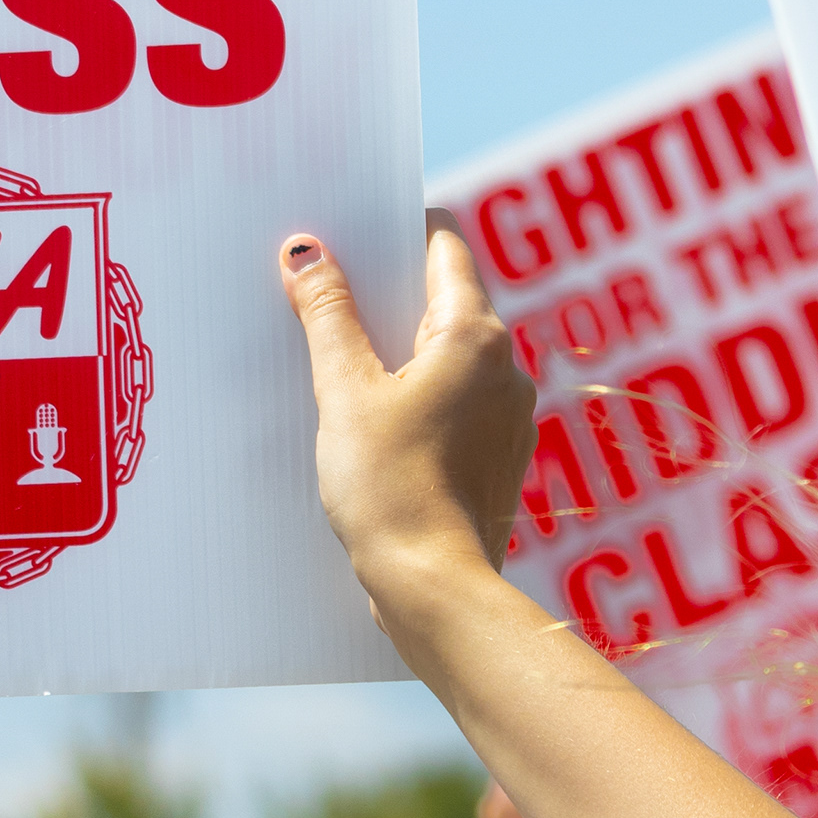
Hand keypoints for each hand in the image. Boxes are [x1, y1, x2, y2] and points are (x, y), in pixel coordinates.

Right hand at [282, 212, 538, 602]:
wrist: (434, 586)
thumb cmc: (389, 487)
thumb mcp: (344, 393)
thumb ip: (327, 315)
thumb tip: (307, 252)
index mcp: (474, 335)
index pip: (443, 245)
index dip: (395, 231)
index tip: (349, 234)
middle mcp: (505, 366)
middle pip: (444, 299)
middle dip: (386, 294)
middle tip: (325, 295)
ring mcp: (509, 412)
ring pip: (449, 354)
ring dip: (398, 351)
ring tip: (337, 364)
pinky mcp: (498, 453)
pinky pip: (456, 400)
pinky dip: (417, 396)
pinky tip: (370, 421)